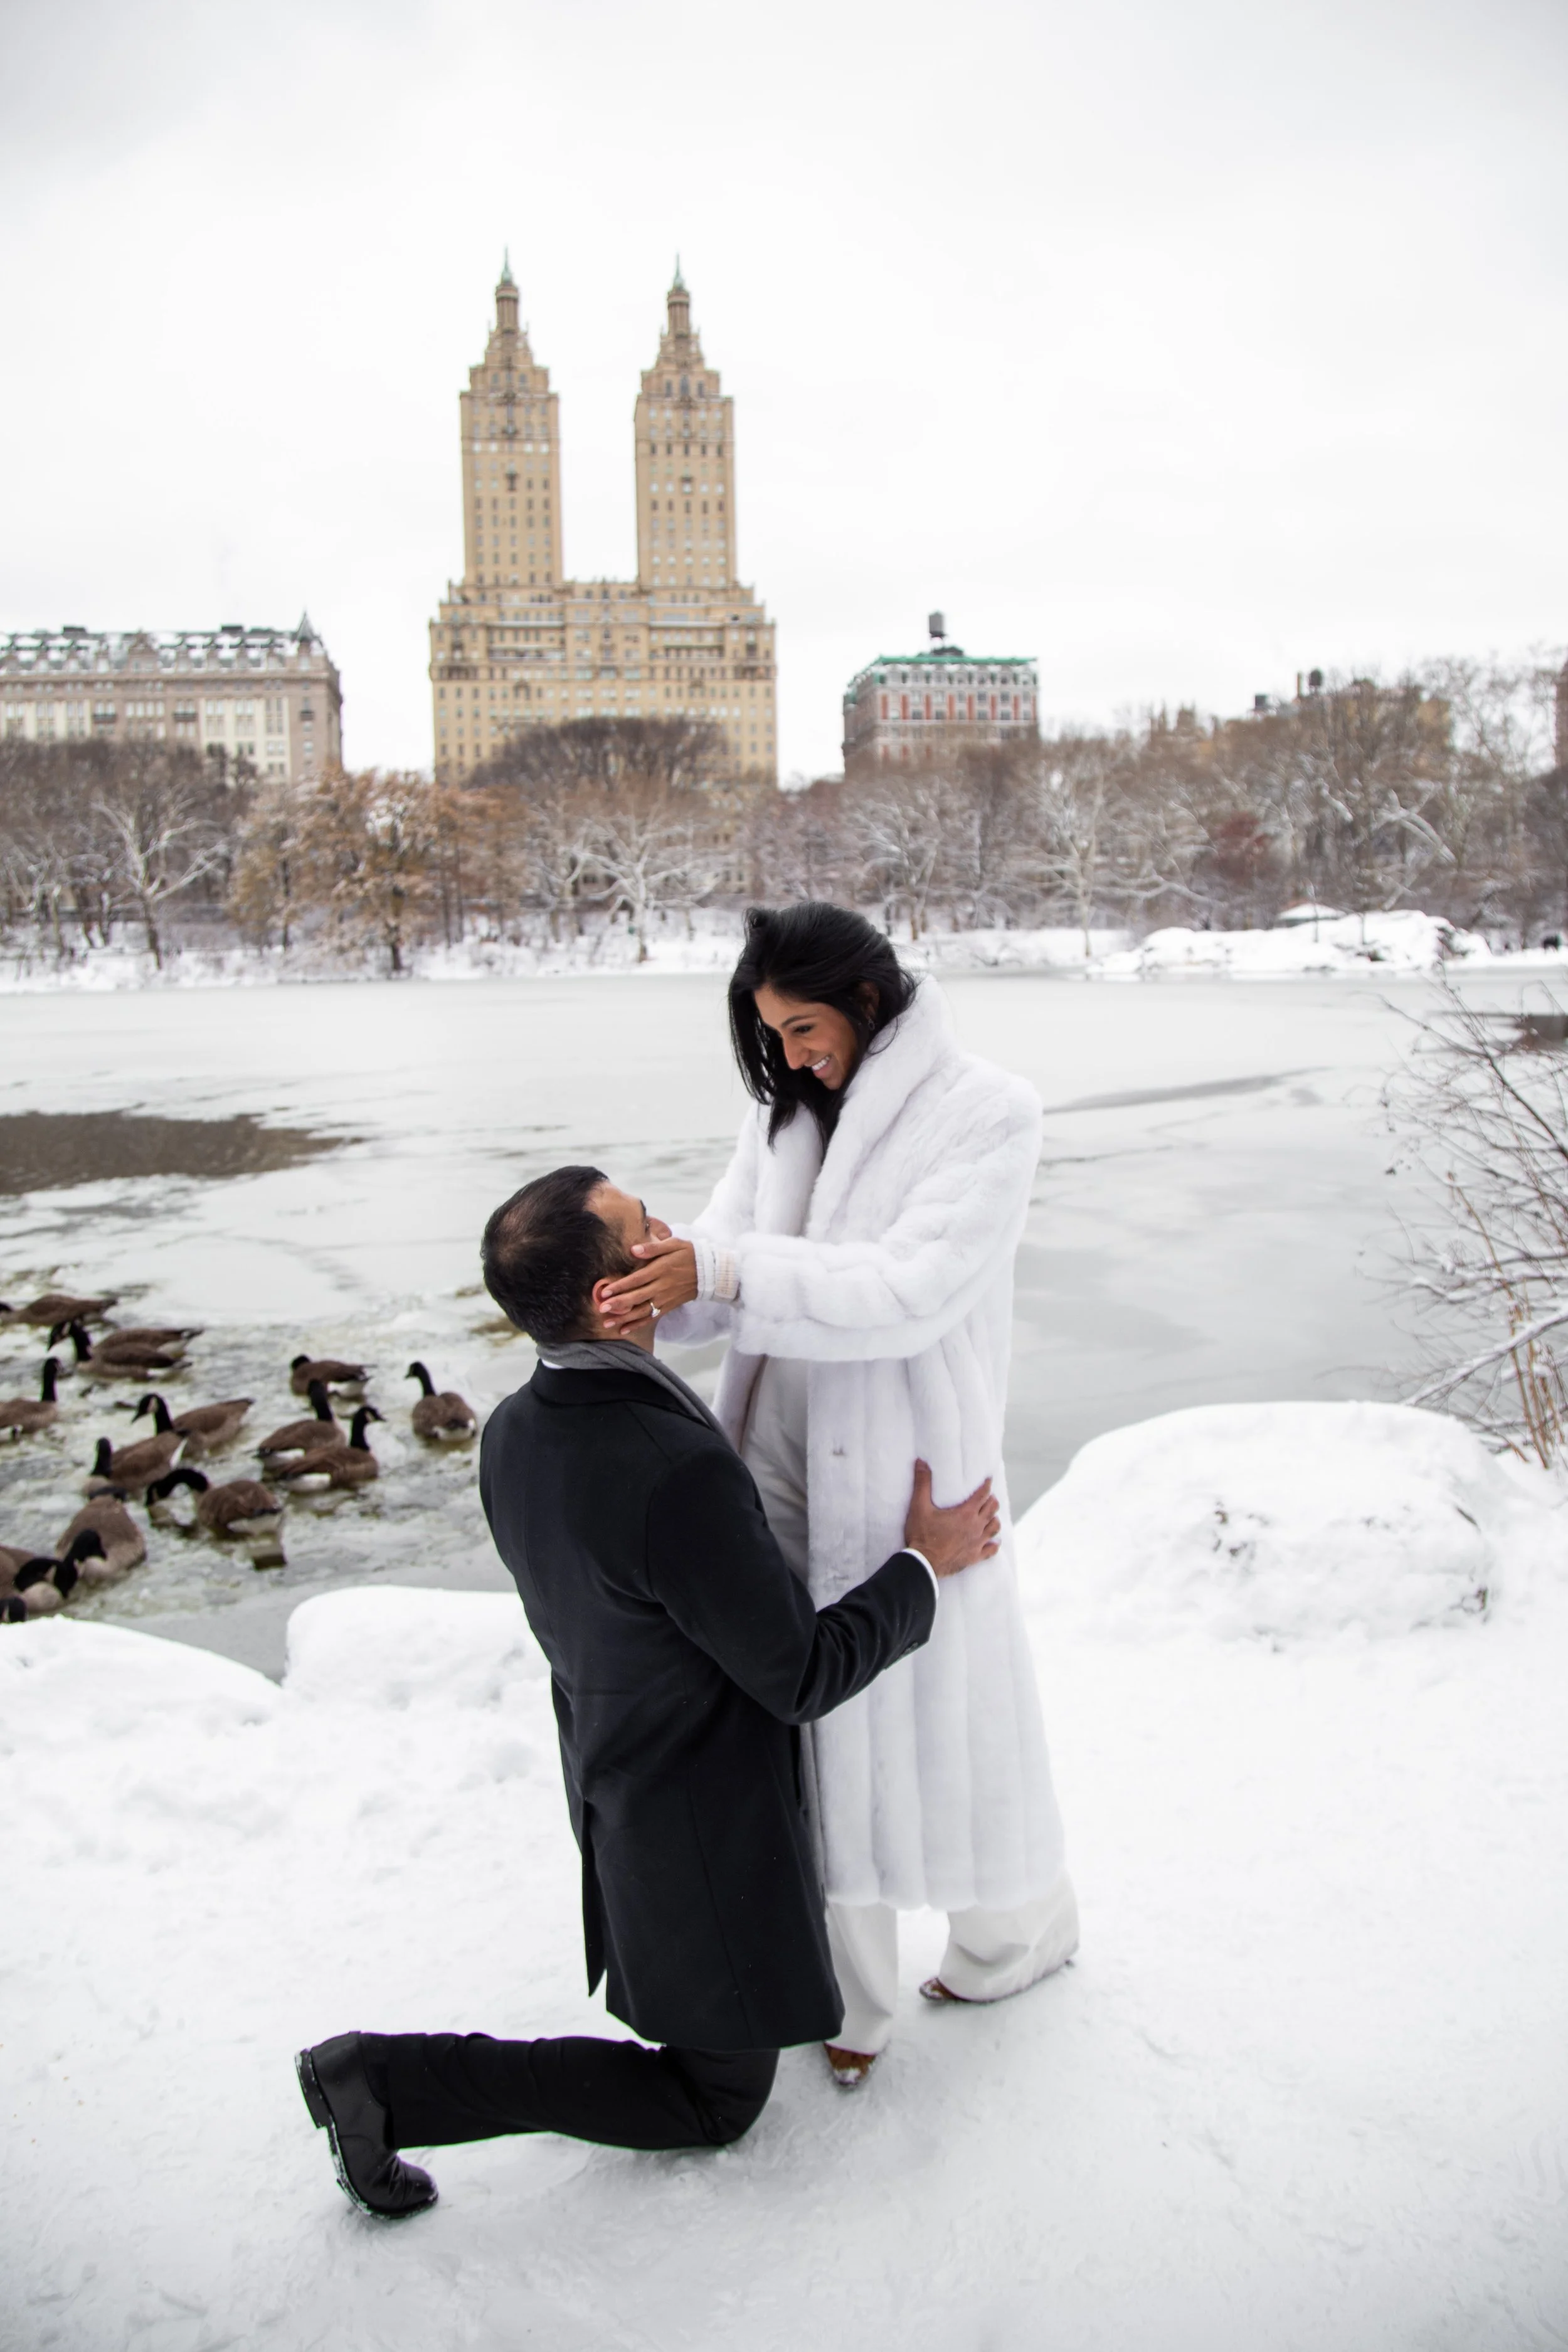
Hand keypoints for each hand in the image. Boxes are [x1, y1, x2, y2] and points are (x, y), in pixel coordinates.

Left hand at [599, 1234, 697, 1333]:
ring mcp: (665, 1299)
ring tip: (607, 1323)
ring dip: (624, 1318)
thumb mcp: (673, 1244)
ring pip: (642, 1311)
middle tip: (601, 1309)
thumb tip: (633, 1250)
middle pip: (637, 1297)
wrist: (710, 1272)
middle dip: (618, 1304)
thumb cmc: (689, 1254)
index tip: (606, 1291)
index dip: (621, 1286)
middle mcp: (662, 1287)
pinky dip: (637, 1325)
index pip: (637, 1279)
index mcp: (661, 1270)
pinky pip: (651, 1317)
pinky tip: (623, 1329)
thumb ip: (653, 1247)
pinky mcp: (668, 1307)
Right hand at [903, 1460, 1000, 1578]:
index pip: (982, 1494)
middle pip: (992, 1509)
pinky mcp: (974, 1557)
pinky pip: (991, 1550)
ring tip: (991, 1516)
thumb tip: (921, 1462)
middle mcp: (975, 1526)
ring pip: (994, 1527)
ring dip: (994, 1519)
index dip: (986, 1485)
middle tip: (988, 1496)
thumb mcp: (919, 1507)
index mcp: (965, 1513)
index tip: (988, 1479)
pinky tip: (994, 1542)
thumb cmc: (921, 1534)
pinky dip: (994, 1544)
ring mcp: (977, 1543)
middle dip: (992, 1500)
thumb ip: (922, 1484)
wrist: (923, 1564)